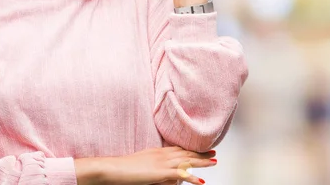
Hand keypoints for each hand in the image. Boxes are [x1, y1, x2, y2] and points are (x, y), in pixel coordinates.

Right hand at [98, 146, 215, 184]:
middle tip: (214, 153)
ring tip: (214, 162)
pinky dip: (192, 177)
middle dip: (201, 153)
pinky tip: (202, 180)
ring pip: (187, 160)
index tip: (202, 148)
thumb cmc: (124, 168)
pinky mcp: (161, 172)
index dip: (192, 148)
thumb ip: (155, 167)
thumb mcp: (143, 164)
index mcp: (158, 151)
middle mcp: (162, 154)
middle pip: (186, 152)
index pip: (179, 148)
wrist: (115, 168)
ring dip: (202, 161)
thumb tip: (167, 175)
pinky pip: (180, 174)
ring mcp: (162, 162)